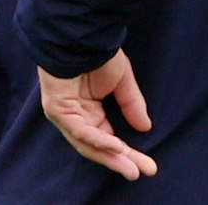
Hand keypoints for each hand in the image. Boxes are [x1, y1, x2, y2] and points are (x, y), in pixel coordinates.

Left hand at [38, 50, 157, 180]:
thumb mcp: (122, 81)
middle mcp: (77, 118)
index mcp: (90, 112)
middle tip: (143, 171)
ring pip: (89, 144)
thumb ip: (131, 104)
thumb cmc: (98, 54)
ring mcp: (66, 116)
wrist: (79, 36)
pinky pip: (80, 130)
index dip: (128, 154)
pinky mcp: (58, 109)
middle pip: (99, 147)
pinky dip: (98, 138)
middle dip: (122, 161)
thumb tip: (145, 128)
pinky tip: (115, 146)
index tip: (149, 165)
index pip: (110, 139)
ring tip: (131, 167)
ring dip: (111, 157)